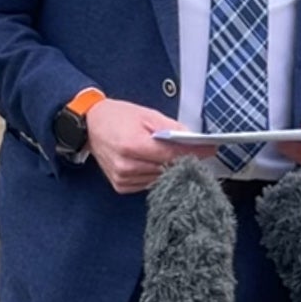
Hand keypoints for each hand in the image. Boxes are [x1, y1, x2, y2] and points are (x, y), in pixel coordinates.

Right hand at [84, 99, 217, 193]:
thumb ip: (171, 128)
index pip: (171, 155)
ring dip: (170, 169)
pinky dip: (156, 174)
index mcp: (131, 145)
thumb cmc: (117, 116)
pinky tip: (155, 163)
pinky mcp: (121, 186)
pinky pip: (148, 183)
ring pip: (159, 178)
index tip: (210, 150)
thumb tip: (193, 139)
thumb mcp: (146, 114)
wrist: (90, 124)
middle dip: (184, 160)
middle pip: (167, 169)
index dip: (193, 153)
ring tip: (176, 155)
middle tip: (200, 151)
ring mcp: (122, 179)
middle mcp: (125, 166)